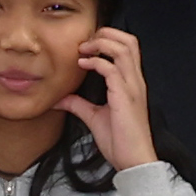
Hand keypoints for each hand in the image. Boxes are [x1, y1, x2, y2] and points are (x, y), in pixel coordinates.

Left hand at [74, 26, 158, 173]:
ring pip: (124, 48)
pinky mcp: (125, 97)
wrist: (133, 161)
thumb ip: (79, 105)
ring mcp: (132, 87)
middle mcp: (135, 81)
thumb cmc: (120, 142)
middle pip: (129, 40)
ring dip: (101, 43)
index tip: (85, 47)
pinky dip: (96, 62)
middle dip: (106, 33)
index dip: (108, 39)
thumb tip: (60, 99)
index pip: (128, 47)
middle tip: (84, 42)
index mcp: (132, 83)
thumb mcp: (94, 118)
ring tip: (83, 49)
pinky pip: (112, 69)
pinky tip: (83, 65)